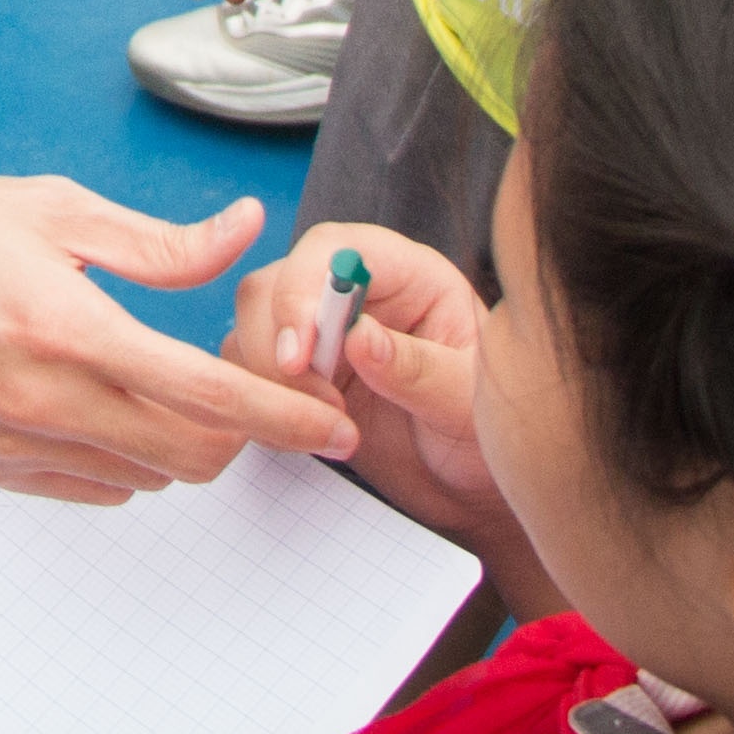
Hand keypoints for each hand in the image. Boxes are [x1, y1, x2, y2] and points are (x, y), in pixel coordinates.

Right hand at [0, 174, 356, 498]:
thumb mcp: (54, 209)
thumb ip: (159, 241)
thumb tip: (242, 233)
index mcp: (67, 327)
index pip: (205, 393)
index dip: (285, 416)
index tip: (334, 424)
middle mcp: (44, 400)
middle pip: (191, 453)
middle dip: (245, 431)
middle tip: (258, 388)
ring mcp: (16, 443)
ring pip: (149, 476)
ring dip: (187, 442)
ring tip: (178, 385)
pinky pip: (97, 484)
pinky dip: (131, 455)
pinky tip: (121, 404)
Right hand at [221, 217, 506, 548]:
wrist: (468, 484)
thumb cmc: (484, 432)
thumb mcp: (468, 403)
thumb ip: (419, 369)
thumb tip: (359, 338)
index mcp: (403, 273)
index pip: (329, 249)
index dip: (301, 291)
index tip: (301, 356)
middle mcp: (350, 294)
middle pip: (275, 285)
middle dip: (277, 347)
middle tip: (319, 405)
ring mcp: (317, 335)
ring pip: (251, 330)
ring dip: (270, 383)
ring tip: (330, 428)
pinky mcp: (296, 378)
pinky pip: (249, 376)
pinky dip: (262, 409)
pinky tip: (311, 438)